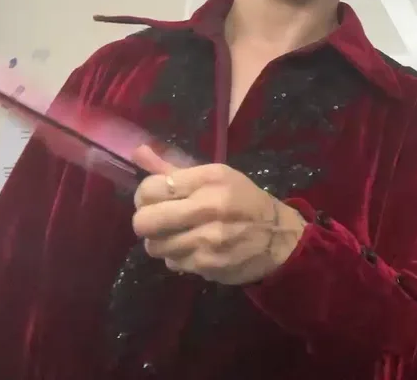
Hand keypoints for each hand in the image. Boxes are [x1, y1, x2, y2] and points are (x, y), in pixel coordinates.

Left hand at [130, 146, 305, 284]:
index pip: (151, 188)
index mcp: (210, 178)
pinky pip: (172, 262)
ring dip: (162, 241)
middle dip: (146, 222)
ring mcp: (208, 239)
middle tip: (158, 221)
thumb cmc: (244, 201)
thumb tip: (137, 152)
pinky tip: (195, 249)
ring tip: (179, 235)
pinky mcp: (208, 264)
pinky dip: (178, 256)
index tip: (156, 199)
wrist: (279, 238)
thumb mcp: (216, 177)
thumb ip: (173, 168)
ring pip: (154, 245)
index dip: (145, 196)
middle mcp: (209, 207)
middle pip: (144, 221)